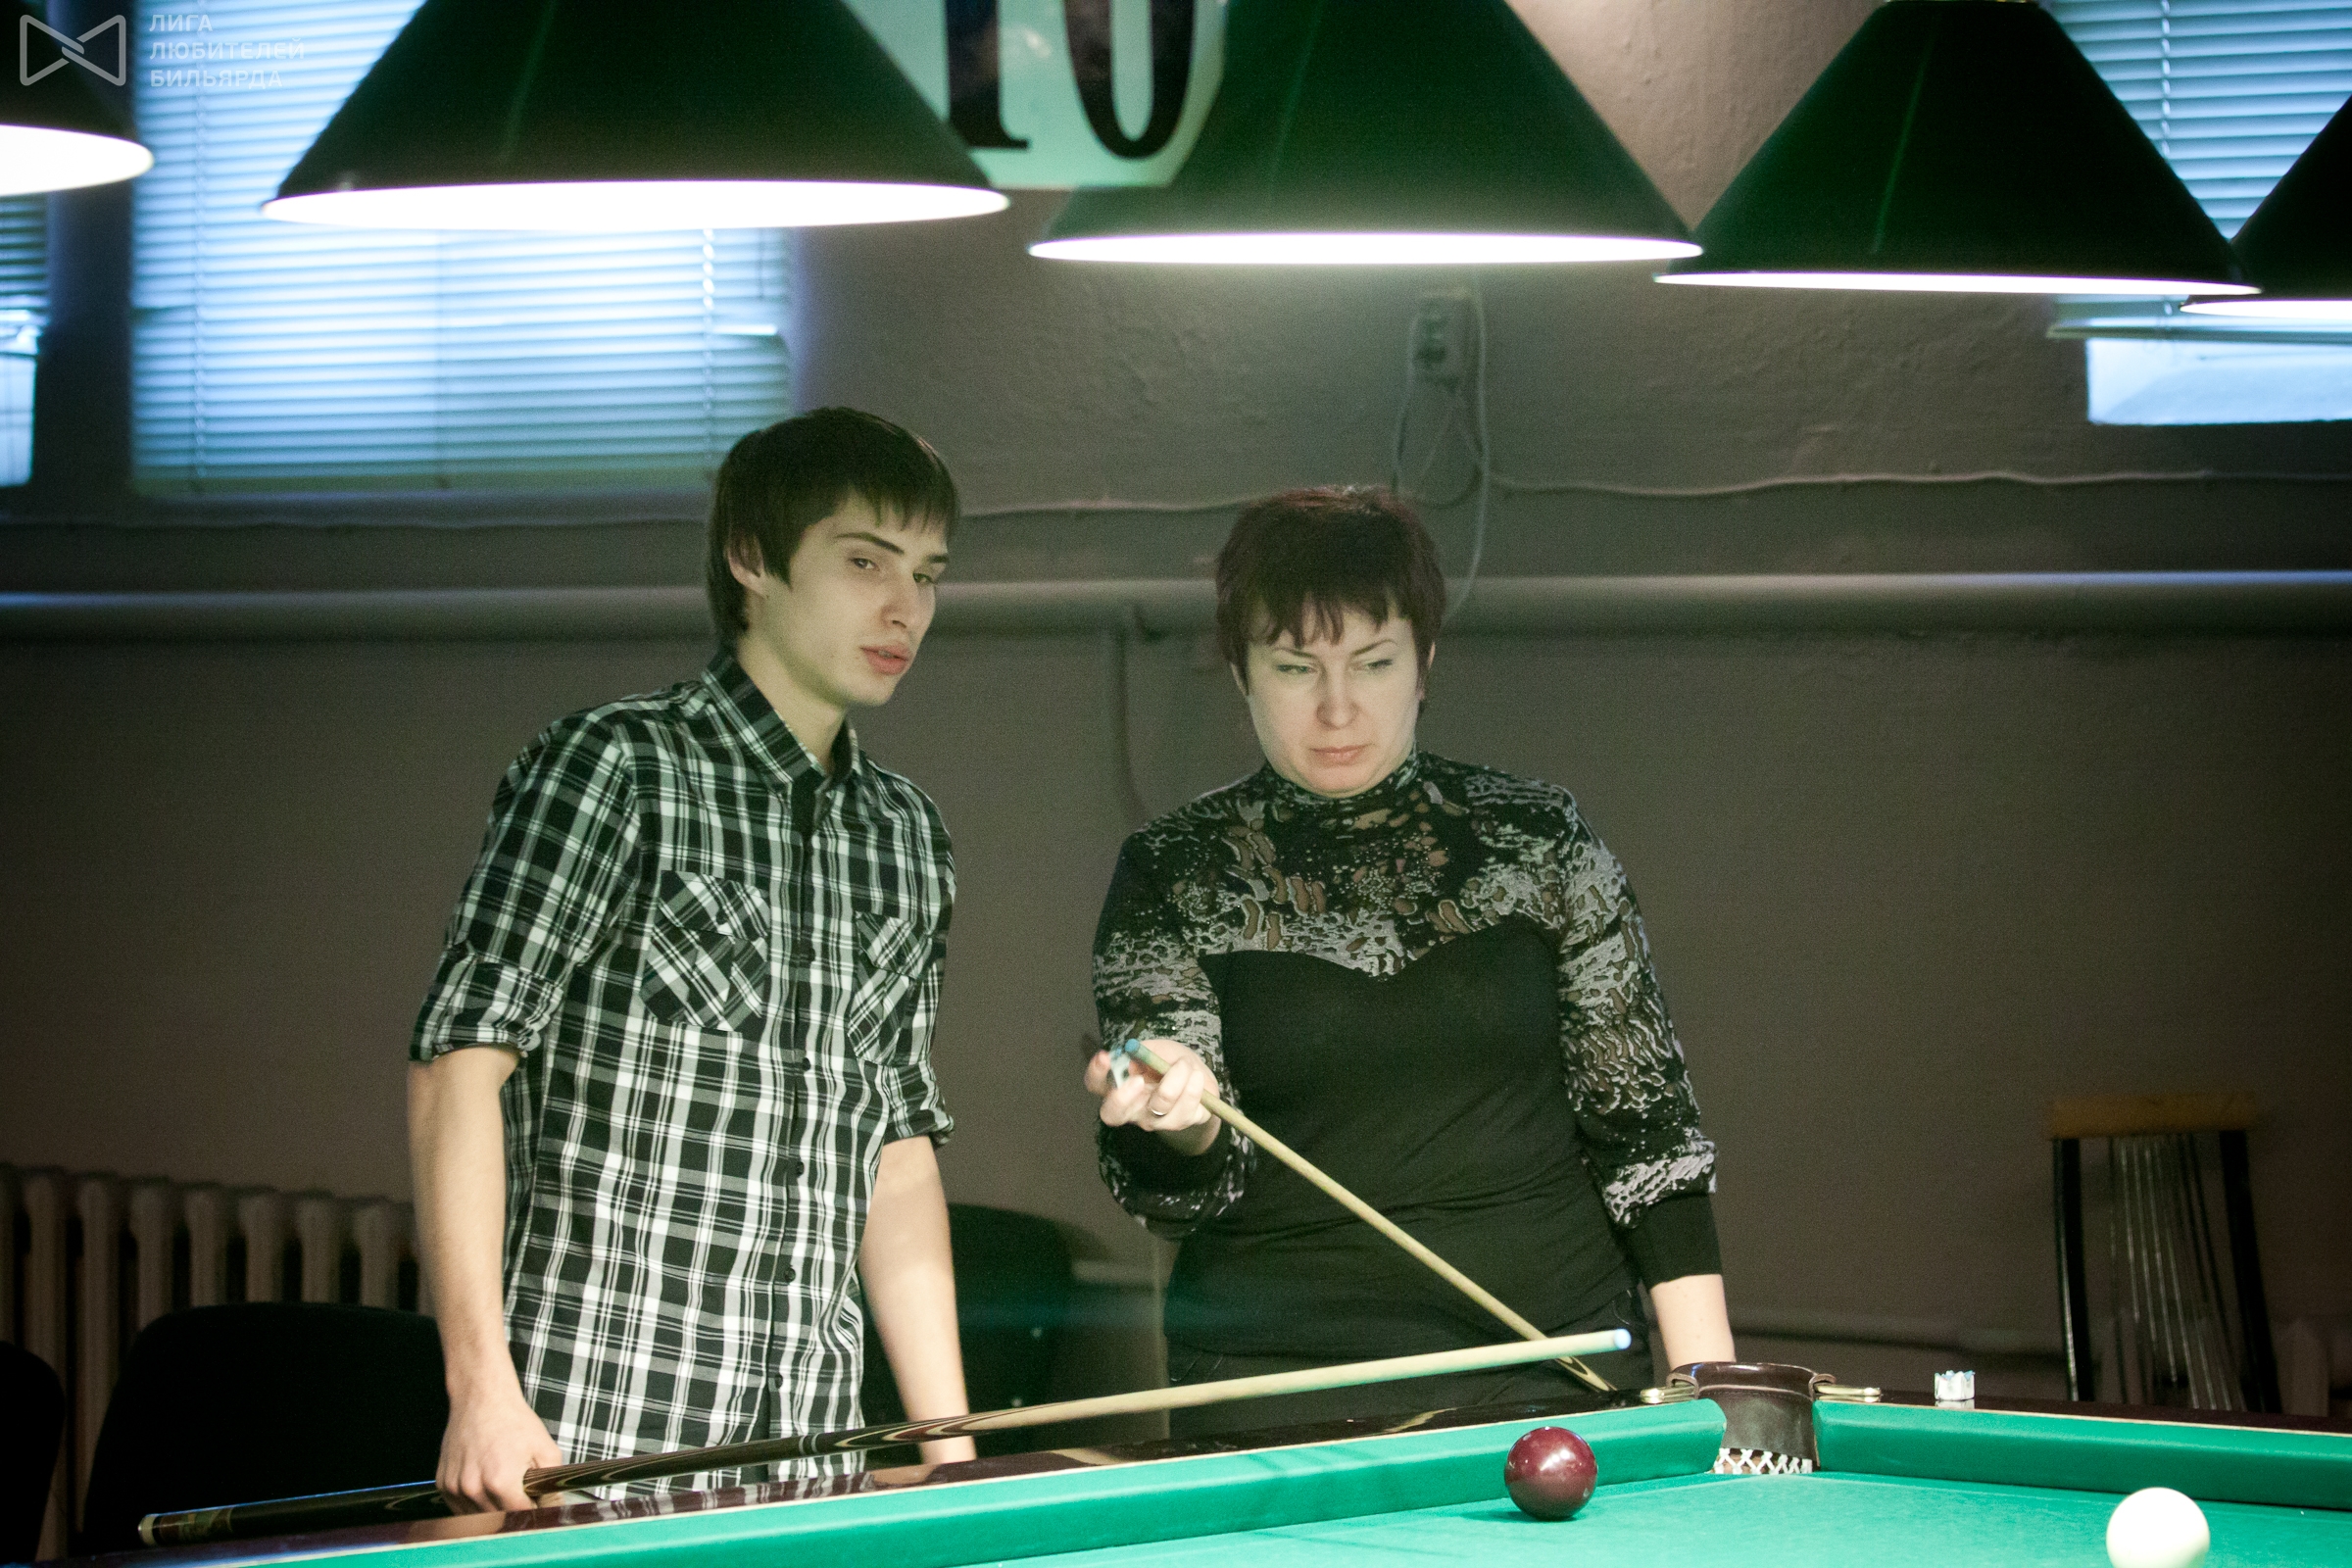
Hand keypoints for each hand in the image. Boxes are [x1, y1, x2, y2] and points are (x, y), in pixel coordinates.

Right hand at [438, 1382, 563, 1514]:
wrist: (481, 1399)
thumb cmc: (513, 1421)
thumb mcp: (545, 1449)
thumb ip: (551, 1485)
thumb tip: (554, 1508)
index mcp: (501, 1482)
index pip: (521, 1516)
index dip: (533, 1512)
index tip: (538, 1505)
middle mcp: (474, 1488)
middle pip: (499, 1520)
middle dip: (514, 1512)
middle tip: (523, 1494)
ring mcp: (455, 1488)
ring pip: (478, 1518)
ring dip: (493, 1510)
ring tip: (503, 1486)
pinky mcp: (444, 1485)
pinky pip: (460, 1509)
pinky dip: (475, 1505)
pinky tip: (485, 1486)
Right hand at [1083, 1039, 1219, 1155]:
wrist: (1198, 1076)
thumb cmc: (1168, 1060)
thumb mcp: (1155, 1049)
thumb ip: (1144, 1051)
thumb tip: (1133, 1053)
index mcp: (1119, 1085)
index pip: (1095, 1084)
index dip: (1095, 1073)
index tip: (1105, 1057)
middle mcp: (1132, 1108)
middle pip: (1113, 1114)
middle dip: (1122, 1098)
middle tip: (1138, 1080)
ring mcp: (1155, 1120)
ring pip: (1160, 1105)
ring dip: (1176, 1077)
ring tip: (1185, 1064)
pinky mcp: (1179, 1123)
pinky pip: (1186, 1108)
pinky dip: (1194, 1086)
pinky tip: (1196, 1076)